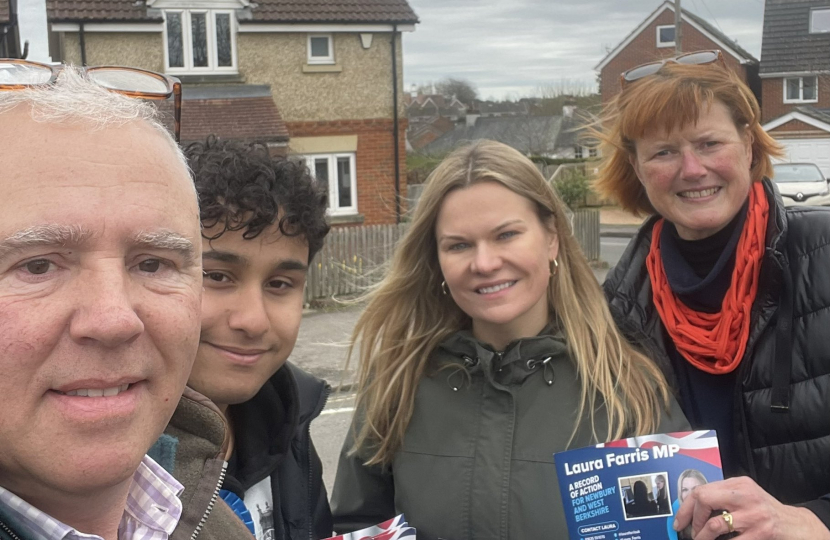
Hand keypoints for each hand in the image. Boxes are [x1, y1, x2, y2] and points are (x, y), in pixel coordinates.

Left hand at [673, 476, 829, 539]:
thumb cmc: (764, 510)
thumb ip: (722, 496)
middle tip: (691, 532)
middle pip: (704, 500)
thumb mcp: (745, 496)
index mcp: (738, 484)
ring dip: (702, 537)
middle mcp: (745, 496)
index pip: (702, 490)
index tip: (679, 521)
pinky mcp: (761, 533)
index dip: (686, 507)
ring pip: (715, 524)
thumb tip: (691, 507)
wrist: (795, 525)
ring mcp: (754, 515)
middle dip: (693, 519)